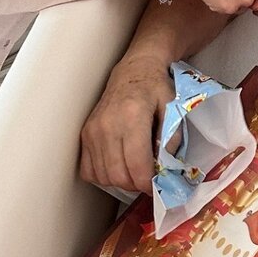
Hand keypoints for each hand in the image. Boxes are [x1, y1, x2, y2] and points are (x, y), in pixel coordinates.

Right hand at [80, 51, 177, 193]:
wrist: (134, 71)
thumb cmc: (156, 88)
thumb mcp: (173, 108)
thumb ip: (172, 139)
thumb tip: (165, 169)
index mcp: (133, 116)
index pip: (137, 164)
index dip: (147, 183)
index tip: (155, 185)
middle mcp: (108, 124)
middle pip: (118, 175)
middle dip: (135, 185)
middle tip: (146, 180)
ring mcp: (93, 130)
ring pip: (103, 176)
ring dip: (120, 182)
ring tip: (134, 173)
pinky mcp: (85, 134)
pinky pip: (88, 170)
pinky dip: (103, 176)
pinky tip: (117, 167)